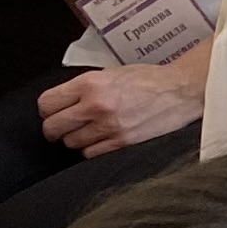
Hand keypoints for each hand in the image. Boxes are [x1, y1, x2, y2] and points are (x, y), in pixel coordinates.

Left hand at [36, 49, 207, 155]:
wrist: (180, 90)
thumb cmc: (148, 79)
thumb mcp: (110, 73)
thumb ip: (84, 87)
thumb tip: (63, 102)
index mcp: (89, 83)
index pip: (46, 104)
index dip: (47, 110)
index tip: (52, 113)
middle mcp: (95, 105)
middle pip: (53, 127)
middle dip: (54, 129)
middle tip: (62, 127)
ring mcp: (108, 126)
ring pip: (71, 143)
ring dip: (75, 139)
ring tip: (87, 132)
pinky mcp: (122, 142)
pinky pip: (90, 154)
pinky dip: (91, 149)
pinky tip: (100, 140)